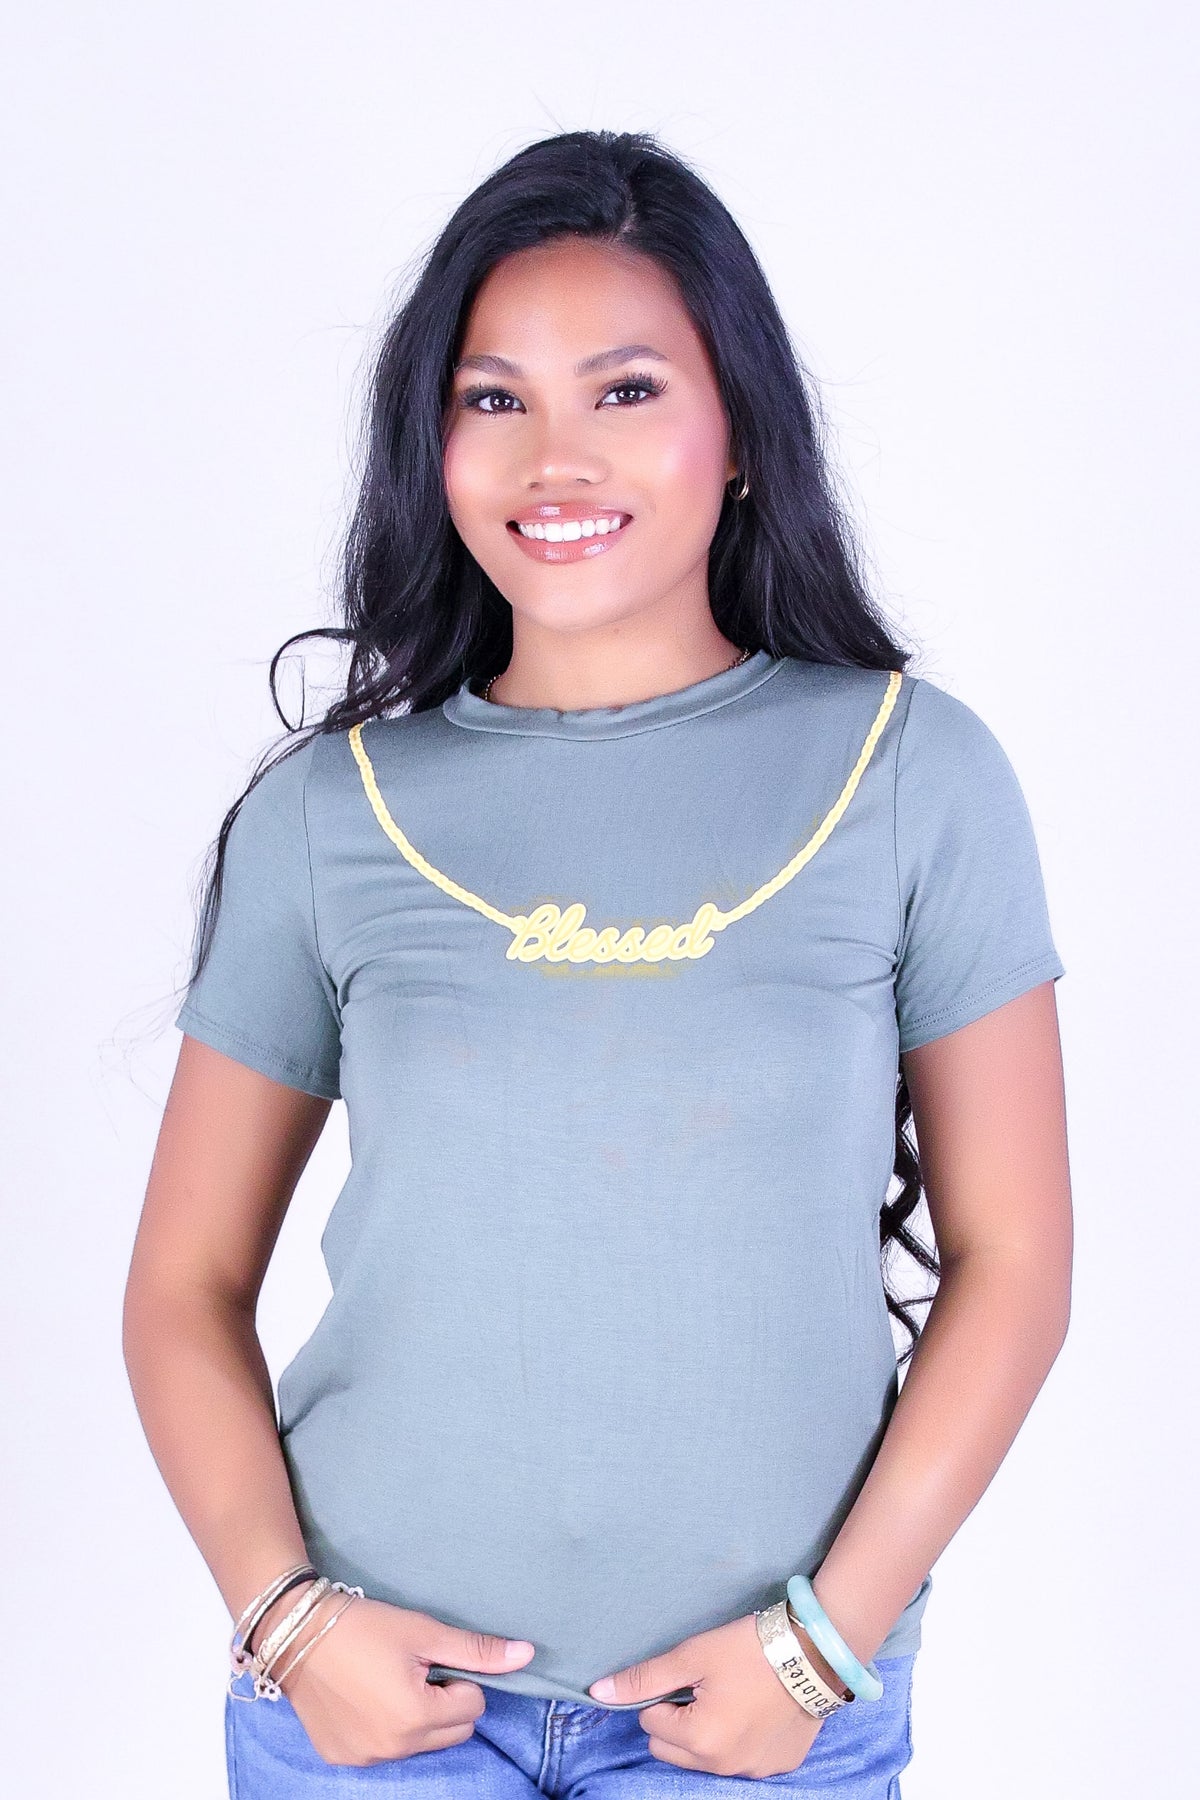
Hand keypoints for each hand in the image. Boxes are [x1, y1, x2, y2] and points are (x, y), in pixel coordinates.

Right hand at [254, 1586, 535, 1766]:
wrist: (295, 1632)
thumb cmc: (364, 1625)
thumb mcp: (424, 1632)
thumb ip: (476, 1651)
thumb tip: (527, 1655)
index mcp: (416, 1719)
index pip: (473, 1706)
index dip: (459, 1677)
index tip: (430, 1656)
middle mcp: (392, 1750)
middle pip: (452, 1732)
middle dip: (444, 1701)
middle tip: (413, 1667)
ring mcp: (365, 1759)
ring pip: (420, 1744)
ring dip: (418, 1717)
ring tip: (388, 1680)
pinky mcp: (342, 1757)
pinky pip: (385, 1751)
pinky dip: (386, 1728)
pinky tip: (366, 1697)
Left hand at [587, 1611, 826, 1779]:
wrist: (816, 1652)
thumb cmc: (750, 1649)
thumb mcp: (692, 1655)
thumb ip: (644, 1678)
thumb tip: (598, 1693)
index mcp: (699, 1740)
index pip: (650, 1722)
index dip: (663, 1695)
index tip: (688, 1675)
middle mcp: (724, 1767)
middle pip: (672, 1748)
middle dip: (676, 1720)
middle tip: (703, 1685)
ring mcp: (753, 1771)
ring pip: (704, 1758)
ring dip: (705, 1733)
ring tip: (730, 1695)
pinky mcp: (778, 1766)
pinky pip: (740, 1760)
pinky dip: (738, 1739)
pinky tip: (753, 1709)